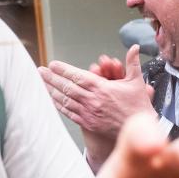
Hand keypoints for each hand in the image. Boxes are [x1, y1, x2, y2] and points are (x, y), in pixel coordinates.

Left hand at [39, 45, 154, 166]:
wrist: (138, 130)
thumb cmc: (138, 106)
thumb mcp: (137, 82)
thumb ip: (133, 63)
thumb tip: (135, 47)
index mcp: (102, 88)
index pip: (78, 76)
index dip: (63, 70)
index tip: (53, 65)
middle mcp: (93, 100)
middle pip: (67, 87)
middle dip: (52, 78)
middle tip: (40, 71)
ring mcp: (88, 112)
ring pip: (66, 99)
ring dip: (52, 90)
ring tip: (41, 83)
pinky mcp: (88, 123)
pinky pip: (69, 113)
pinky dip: (59, 105)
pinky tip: (51, 100)